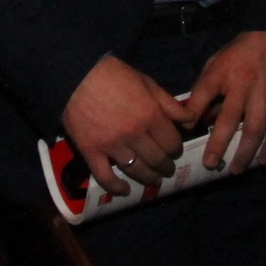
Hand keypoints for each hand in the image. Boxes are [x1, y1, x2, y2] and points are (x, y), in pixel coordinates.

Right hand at [61, 55, 193, 196]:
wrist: (75, 75)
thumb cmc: (113, 74)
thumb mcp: (147, 82)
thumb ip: (169, 104)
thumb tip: (190, 120)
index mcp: (151, 115)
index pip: (172, 143)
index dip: (176, 148)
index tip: (174, 150)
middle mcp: (135, 134)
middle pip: (158, 159)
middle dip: (166, 166)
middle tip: (167, 168)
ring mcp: (112, 146)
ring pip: (137, 171)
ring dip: (149, 178)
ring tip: (154, 180)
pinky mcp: (91, 152)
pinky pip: (105, 177)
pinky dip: (116, 188)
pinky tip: (125, 191)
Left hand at [185, 30, 265, 172]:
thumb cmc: (235, 57)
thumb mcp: (213, 68)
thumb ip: (201, 94)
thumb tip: (191, 122)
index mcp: (233, 79)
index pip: (213, 103)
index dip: (200, 121)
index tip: (189, 137)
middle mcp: (253, 91)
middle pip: (243, 123)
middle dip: (227, 145)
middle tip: (213, 165)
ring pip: (263, 130)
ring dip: (249, 152)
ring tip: (237, 169)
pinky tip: (263, 161)